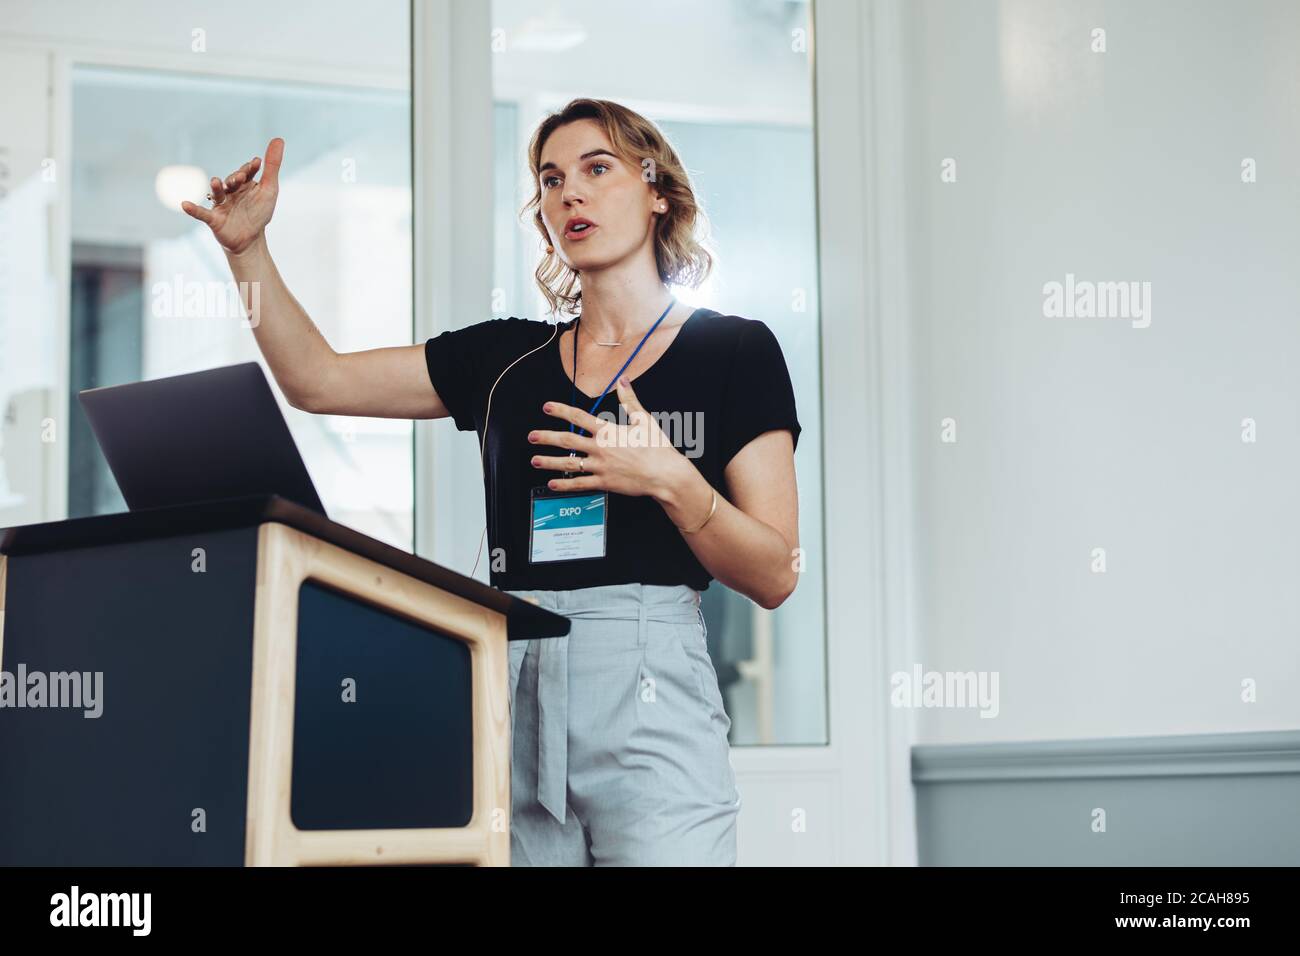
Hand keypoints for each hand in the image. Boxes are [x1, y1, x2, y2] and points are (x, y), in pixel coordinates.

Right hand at [179, 137, 284, 254]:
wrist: (250, 239)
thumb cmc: (259, 212)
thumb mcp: (269, 189)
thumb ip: (272, 166)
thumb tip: (279, 138)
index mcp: (244, 183)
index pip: (246, 172)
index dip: (250, 169)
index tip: (256, 163)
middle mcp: (230, 191)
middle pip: (231, 182)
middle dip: (235, 179)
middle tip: (239, 177)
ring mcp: (221, 204)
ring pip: (217, 194)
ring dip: (216, 188)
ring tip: (215, 181)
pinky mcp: (214, 219)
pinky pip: (202, 213)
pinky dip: (193, 209)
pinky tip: (184, 204)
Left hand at [527, 376, 690, 498]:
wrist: (665, 474)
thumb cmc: (657, 447)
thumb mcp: (644, 420)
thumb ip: (630, 400)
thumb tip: (624, 380)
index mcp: (608, 431)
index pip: (579, 417)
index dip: (561, 411)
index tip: (547, 407)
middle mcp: (600, 448)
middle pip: (567, 441)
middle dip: (546, 437)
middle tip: (531, 437)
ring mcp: (601, 467)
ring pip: (569, 464)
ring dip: (549, 462)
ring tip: (534, 460)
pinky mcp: (604, 483)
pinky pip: (580, 484)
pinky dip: (565, 485)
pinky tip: (552, 484)